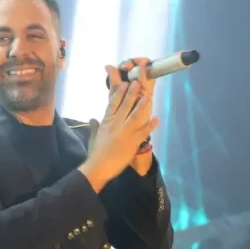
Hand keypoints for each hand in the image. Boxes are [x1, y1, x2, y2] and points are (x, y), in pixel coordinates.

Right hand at [81, 74, 159, 190]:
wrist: (99, 166)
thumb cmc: (95, 153)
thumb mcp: (94, 137)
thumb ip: (94, 126)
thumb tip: (92, 118)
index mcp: (106, 122)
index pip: (113, 103)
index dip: (119, 93)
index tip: (124, 83)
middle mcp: (116, 124)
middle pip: (125, 105)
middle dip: (132, 93)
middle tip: (138, 82)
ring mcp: (125, 132)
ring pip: (135, 115)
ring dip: (142, 105)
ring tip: (148, 96)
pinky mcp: (132, 142)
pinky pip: (143, 132)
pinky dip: (151, 125)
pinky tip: (157, 119)